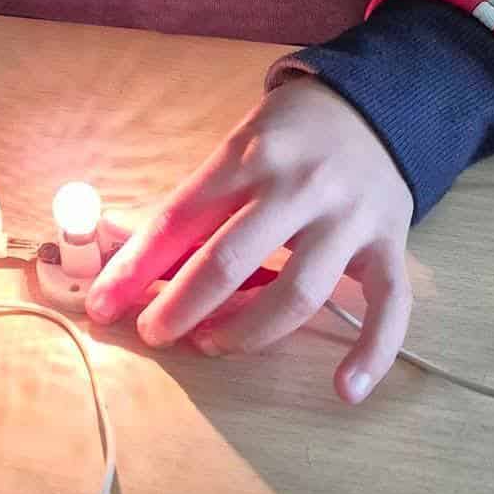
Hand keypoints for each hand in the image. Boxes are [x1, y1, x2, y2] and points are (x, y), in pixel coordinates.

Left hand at [86, 77, 417, 403]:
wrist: (378, 105)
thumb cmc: (292, 132)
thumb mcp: (238, 145)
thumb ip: (196, 201)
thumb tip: (130, 256)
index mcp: (250, 156)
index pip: (180, 219)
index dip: (135, 267)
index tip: (103, 304)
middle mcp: (299, 187)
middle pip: (230, 260)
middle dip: (180, 306)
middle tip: (153, 332)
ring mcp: (349, 218)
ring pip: (298, 292)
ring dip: (247, 332)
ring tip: (210, 344)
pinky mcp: (390, 243)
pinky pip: (389, 305)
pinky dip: (372, 351)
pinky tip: (346, 388)